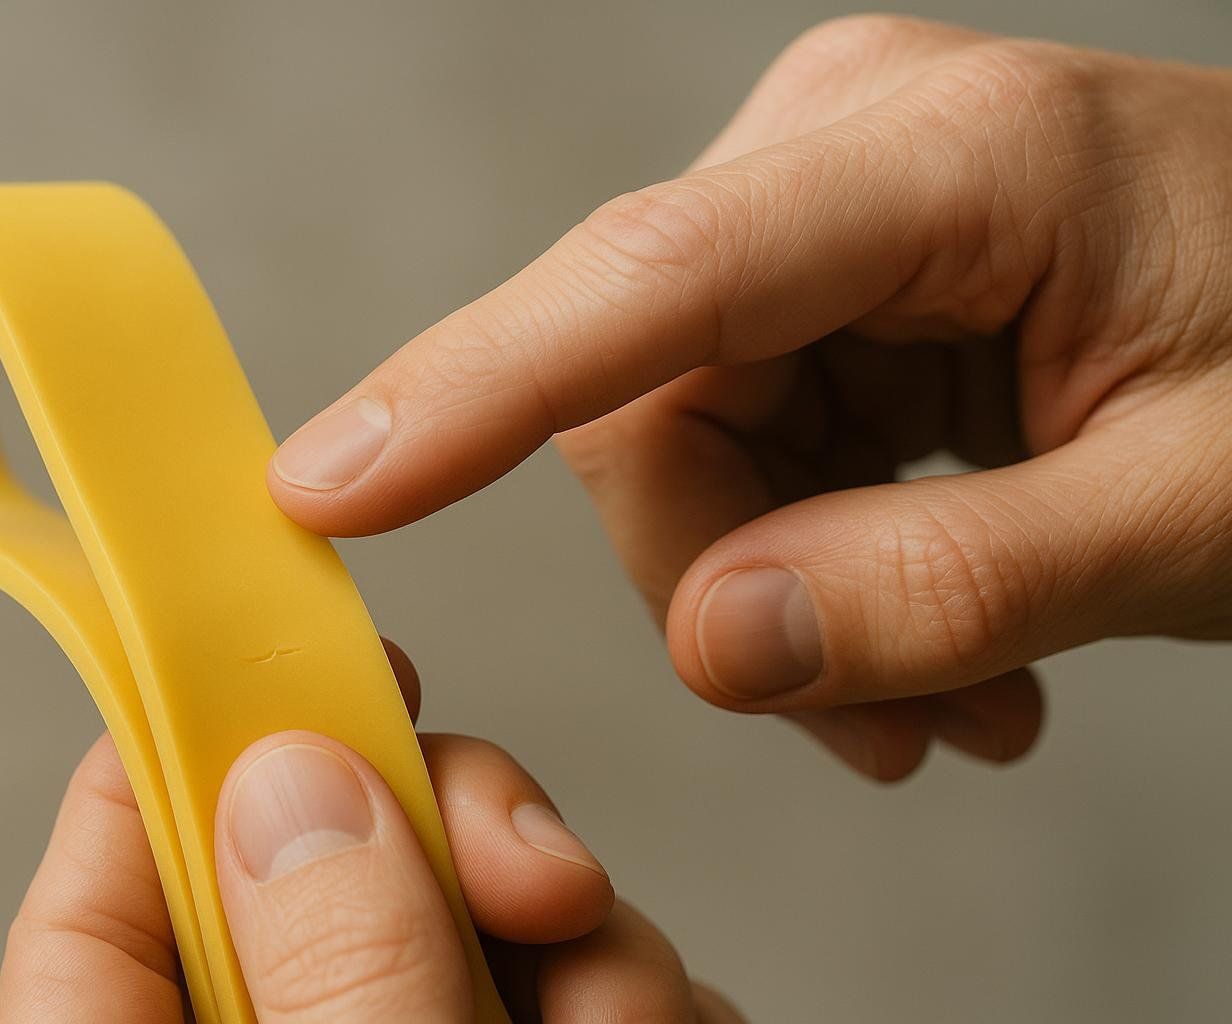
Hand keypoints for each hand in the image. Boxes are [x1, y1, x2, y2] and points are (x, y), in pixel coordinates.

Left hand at [0, 654, 740, 1021]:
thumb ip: (340, 978)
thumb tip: (296, 782)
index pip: (101, 899)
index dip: (182, 759)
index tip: (298, 663)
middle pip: (329, 872)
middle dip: (458, 840)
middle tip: (549, 872)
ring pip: (471, 918)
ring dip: (584, 934)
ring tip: (635, 1016)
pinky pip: (572, 981)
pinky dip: (631, 987)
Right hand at [265, 16, 1231, 780]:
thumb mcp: (1192, 511)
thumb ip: (946, 589)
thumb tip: (715, 647)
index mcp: (946, 156)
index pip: (651, 276)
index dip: (472, 386)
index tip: (320, 483)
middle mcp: (844, 156)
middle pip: (648, 404)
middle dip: (732, 588)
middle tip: (889, 720)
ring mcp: (827, 216)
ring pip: (682, 449)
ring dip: (790, 601)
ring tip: (951, 700)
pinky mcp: (833, 283)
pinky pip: (745, 447)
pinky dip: (817, 568)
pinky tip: (944, 645)